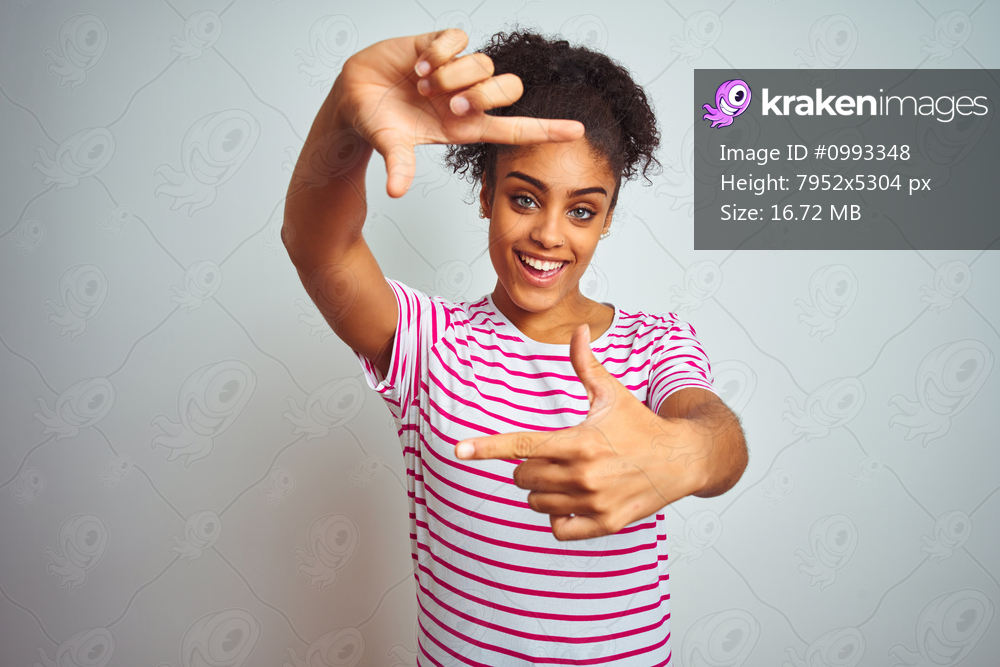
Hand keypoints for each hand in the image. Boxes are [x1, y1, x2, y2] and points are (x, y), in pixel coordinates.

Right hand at [331, 28, 584, 197]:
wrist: (353, 95)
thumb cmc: (377, 124)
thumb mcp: (389, 145)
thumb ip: (398, 165)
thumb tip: (394, 190)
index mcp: (465, 127)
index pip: (516, 129)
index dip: (547, 130)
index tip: (578, 131)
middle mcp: (467, 98)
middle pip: (508, 89)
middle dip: (482, 94)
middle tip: (446, 102)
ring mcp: (457, 71)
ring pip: (484, 63)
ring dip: (453, 74)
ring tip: (423, 83)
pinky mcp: (441, 45)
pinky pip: (459, 39)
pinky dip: (440, 51)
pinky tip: (418, 63)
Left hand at [454, 323, 712, 540]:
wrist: (682, 459)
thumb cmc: (643, 425)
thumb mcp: (612, 393)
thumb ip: (586, 365)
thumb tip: (578, 330)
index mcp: (578, 441)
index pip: (521, 445)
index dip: (486, 447)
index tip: (458, 450)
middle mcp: (582, 474)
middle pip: (523, 477)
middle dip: (528, 466)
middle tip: (554, 455)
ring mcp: (593, 502)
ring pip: (536, 503)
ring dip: (543, 491)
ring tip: (569, 476)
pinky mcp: (605, 523)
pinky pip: (558, 528)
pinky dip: (559, 516)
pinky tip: (574, 500)